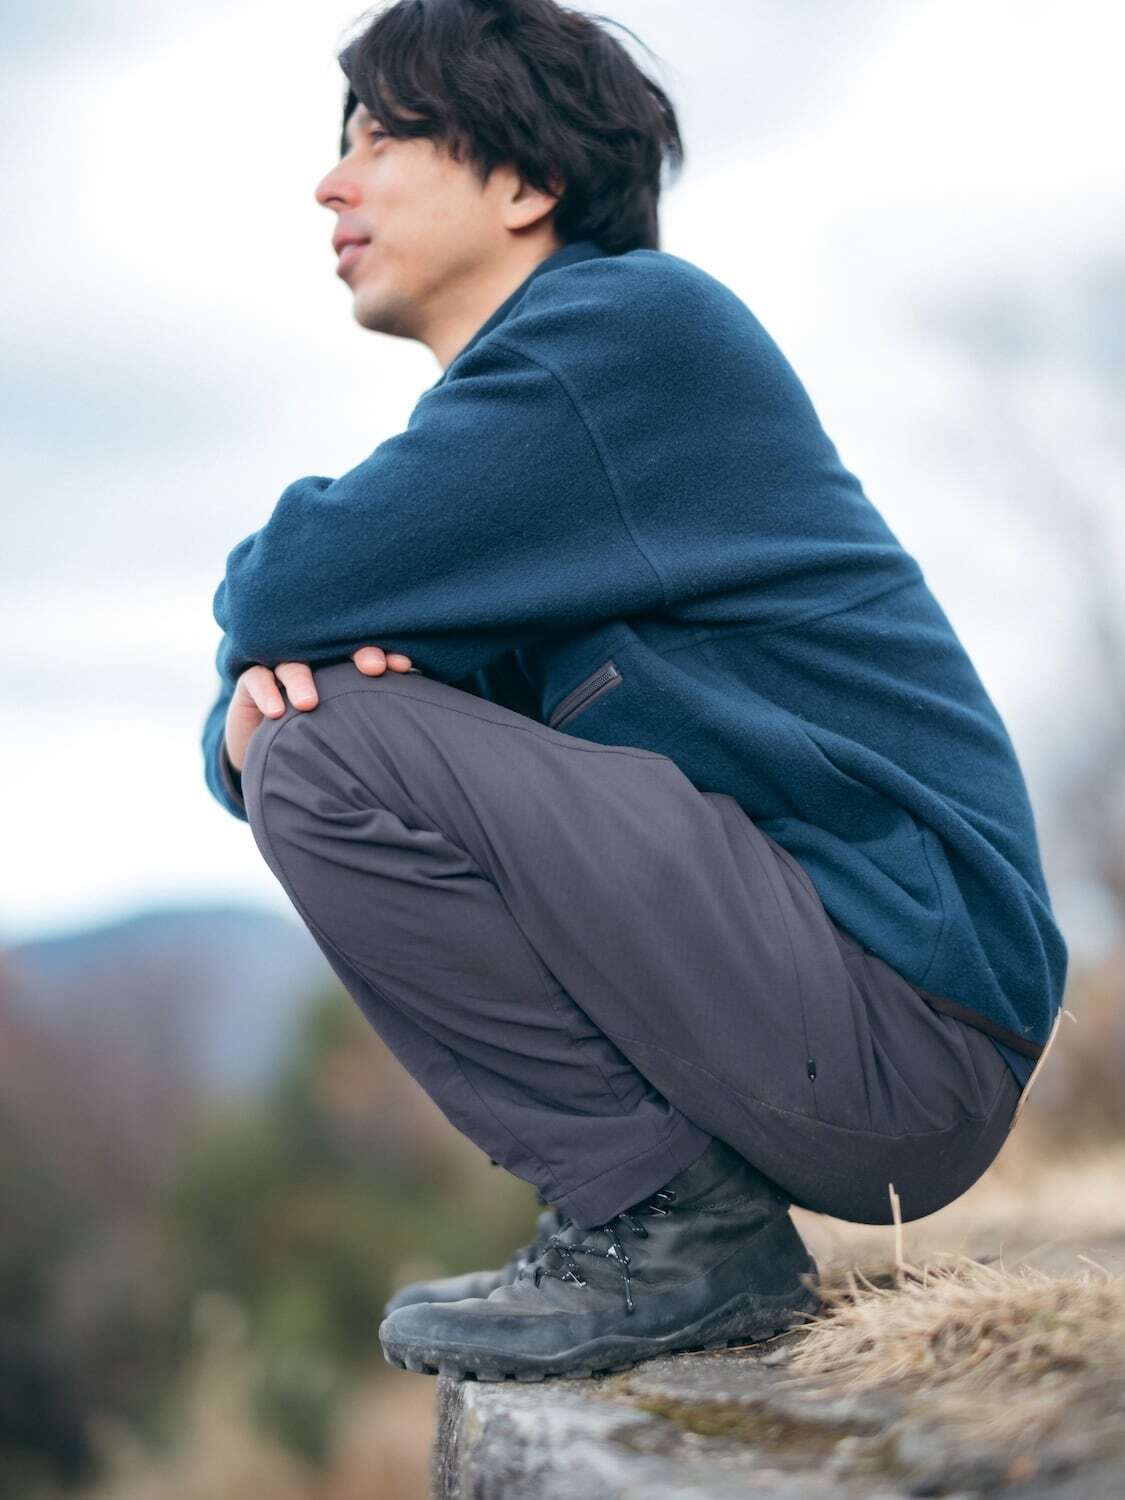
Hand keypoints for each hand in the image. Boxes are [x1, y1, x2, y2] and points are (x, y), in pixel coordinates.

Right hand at [224, 646, 414, 772]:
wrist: (267, 750)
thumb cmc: (318, 736)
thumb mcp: (348, 728)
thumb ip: (374, 721)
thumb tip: (420, 725)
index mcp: (339, 666)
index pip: (362, 654)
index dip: (384, 656)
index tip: (405, 666)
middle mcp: (312, 661)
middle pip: (332, 649)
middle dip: (355, 655)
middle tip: (374, 668)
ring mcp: (281, 668)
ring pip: (293, 664)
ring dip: (303, 680)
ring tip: (310, 703)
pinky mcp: (252, 682)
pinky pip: (257, 679)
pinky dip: (267, 692)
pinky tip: (277, 711)